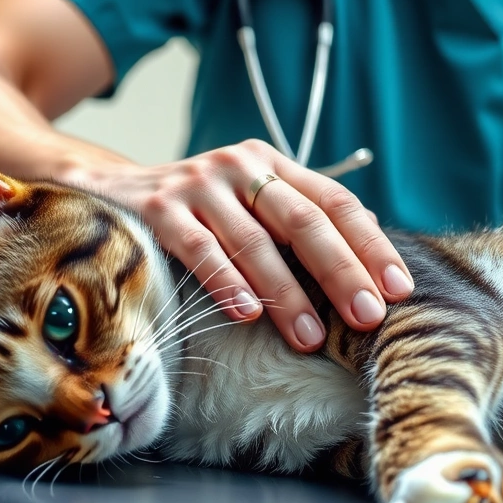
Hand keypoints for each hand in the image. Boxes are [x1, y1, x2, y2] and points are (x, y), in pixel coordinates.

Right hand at [63, 140, 410, 352]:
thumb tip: (370, 251)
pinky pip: (200, 248)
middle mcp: (242, 166)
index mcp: (274, 166)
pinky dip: (226, 281)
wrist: (102, 189)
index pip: (337, 203)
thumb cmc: (195, 213)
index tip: (399, 291)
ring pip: (255, 241)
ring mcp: (197, 184)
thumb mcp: (251, 208)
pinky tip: (247, 312)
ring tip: (308, 336)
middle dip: (342, 272)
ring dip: (286, 293)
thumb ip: (299, 223)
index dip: (371, 246)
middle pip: (305, 221)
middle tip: (368, 317)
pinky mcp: (157, 207)